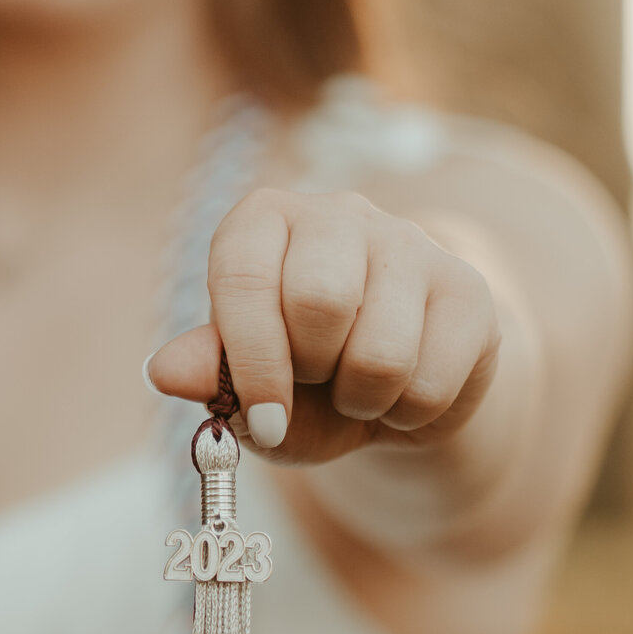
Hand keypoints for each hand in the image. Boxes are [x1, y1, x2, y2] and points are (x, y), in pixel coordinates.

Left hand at [146, 189, 502, 460]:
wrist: (392, 392)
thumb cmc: (302, 385)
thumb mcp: (246, 389)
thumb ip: (208, 376)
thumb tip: (165, 372)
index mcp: (263, 223)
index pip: (246, 279)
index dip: (252, 363)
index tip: (262, 419)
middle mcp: (337, 214)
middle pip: (320, 302)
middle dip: (311, 372)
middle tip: (314, 381)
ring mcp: (410, 243)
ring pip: (381, 354)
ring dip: (361, 402)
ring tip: (357, 390)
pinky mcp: (467, 289)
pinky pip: (431, 382)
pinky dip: (408, 414)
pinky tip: (402, 392)